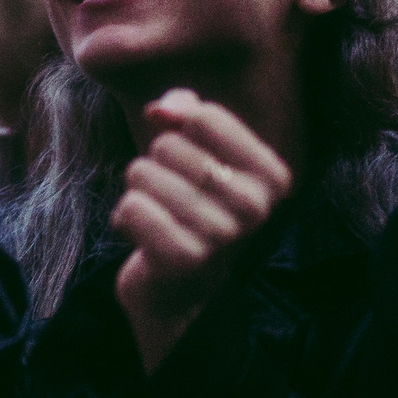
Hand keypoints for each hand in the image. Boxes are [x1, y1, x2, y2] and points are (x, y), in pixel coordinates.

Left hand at [110, 92, 290, 372]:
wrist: (178, 287)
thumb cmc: (188, 204)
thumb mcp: (196, 150)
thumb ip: (184, 111)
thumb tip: (160, 110)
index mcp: (272, 176)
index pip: (205, 117)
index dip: (175, 127)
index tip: (184, 155)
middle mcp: (256, 206)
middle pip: (167, 145)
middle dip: (154, 165)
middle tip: (171, 198)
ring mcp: (222, 236)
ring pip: (142, 173)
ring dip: (138, 191)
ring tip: (159, 217)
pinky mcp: (185, 260)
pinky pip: (130, 207)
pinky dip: (125, 217)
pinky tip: (145, 237)